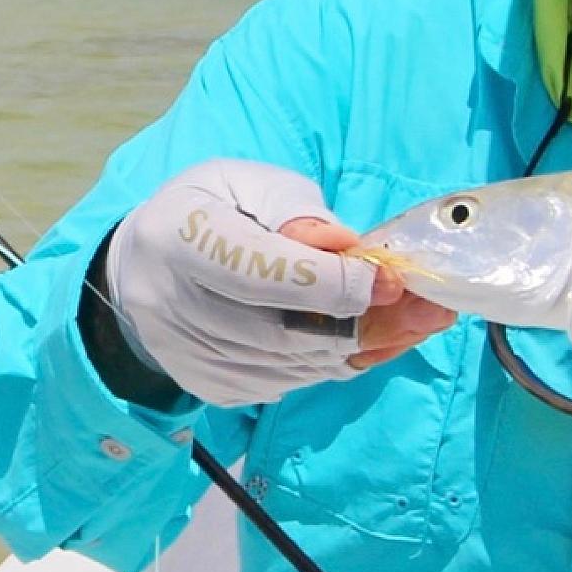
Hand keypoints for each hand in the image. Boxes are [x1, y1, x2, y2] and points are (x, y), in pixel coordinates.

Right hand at [102, 159, 451, 405]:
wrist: (143, 272)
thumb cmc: (210, 212)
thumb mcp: (246, 183)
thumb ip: (296, 210)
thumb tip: (348, 250)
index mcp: (182, 239)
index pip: (262, 273)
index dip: (333, 282)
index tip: (392, 279)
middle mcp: (177, 307)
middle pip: (286, 333)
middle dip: (367, 322)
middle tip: (429, 309)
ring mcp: (190, 358)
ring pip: (295, 366)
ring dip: (363, 346)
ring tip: (416, 322)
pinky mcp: (210, 387)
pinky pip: (290, 383)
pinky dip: (337, 362)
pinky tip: (372, 340)